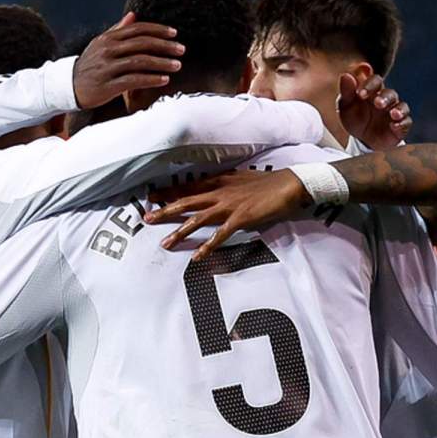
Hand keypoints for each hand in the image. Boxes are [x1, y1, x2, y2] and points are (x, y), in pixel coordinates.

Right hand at [72, 12, 184, 108]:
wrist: (67, 86)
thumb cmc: (89, 65)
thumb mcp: (100, 44)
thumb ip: (118, 30)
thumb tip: (133, 15)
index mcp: (108, 38)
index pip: (137, 29)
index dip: (158, 30)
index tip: (174, 33)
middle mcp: (107, 50)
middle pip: (141, 43)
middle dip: (164, 45)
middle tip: (181, 49)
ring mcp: (107, 67)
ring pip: (139, 61)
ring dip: (161, 63)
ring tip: (177, 65)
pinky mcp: (107, 85)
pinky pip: (133, 80)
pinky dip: (151, 79)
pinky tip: (164, 80)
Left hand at [144, 170, 309, 259]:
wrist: (289, 184)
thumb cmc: (268, 183)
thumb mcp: (241, 180)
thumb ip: (226, 186)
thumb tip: (216, 192)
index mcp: (220, 182)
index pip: (189, 187)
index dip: (169, 192)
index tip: (151, 196)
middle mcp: (220, 192)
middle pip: (186, 201)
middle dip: (165, 210)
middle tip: (147, 218)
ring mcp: (229, 205)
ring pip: (198, 219)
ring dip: (180, 231)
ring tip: (165, 243)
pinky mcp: (240, 218)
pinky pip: (220, 235)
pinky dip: (207, 246)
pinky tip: (196, 257)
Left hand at [337, 73, 411, 150]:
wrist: (362, 140)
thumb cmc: (355, 118)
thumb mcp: (346, 106)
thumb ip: (346, 91)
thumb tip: (346, 75)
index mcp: (373, 90)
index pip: (375, 80)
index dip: (369, 84)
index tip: (360, 94)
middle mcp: (386, 99)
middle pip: (390, 93)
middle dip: (384, 98)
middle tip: (377, 103)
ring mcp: (394, 112)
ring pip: (402, 107)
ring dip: (399, 109)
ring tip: (393, 114)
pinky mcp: (401, 127)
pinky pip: (406, 123)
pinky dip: (402, 124)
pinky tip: (395, 126)